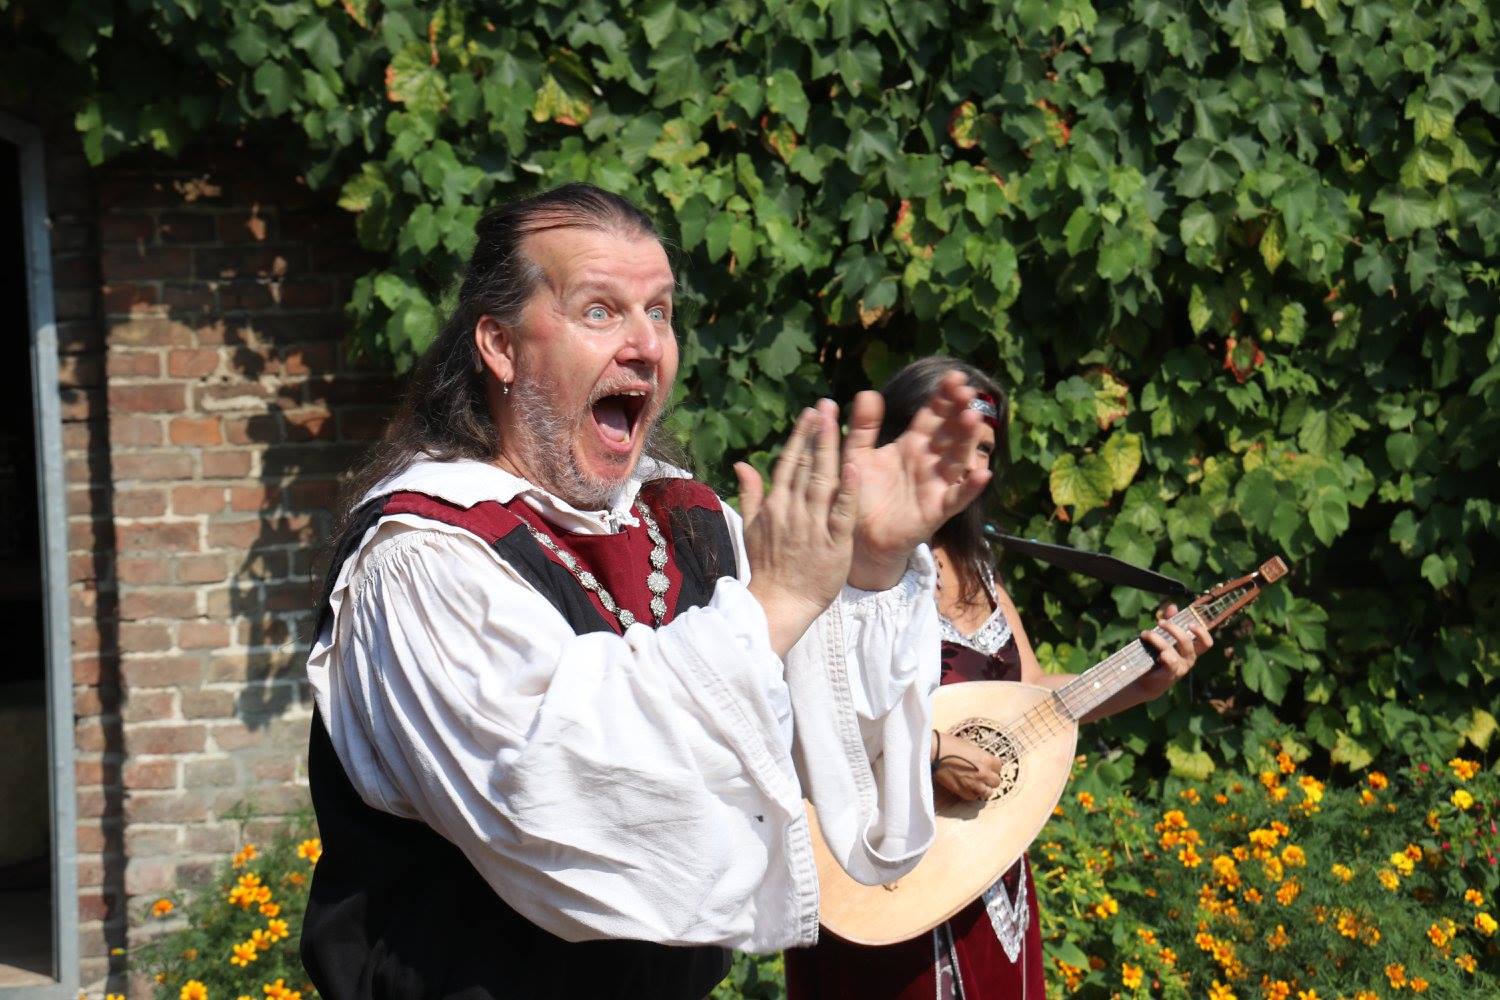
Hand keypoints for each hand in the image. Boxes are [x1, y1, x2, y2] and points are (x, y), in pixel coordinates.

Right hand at [736, 400, 858, 656]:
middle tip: (826, 404)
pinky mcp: (834, 543)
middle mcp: (793, 510)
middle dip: (817, 433)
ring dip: (831, 450)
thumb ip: (750, 493)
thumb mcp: (751, 527)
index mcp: (775, 505)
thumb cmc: (767, 567)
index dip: (801, 435)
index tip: (810, 412)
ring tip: (839, 421)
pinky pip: (842, 513)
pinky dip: (848, 491)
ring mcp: (813, 526)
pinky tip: (854, 467)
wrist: (778, 604)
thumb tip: (742, 463)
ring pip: (824, 481)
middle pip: (807, 465)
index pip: (790, 462)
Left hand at [842, 372, 992, 589]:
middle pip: (950, 431)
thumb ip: (862, 427)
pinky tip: (982, 473)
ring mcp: (936, 484)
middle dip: (959, 411)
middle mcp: (929, 461)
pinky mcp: (936, 510)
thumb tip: (867, 393)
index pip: (933, 415)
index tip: (954, 377)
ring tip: (973, 418)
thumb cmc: (860, 492)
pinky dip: (970, 487)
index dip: (944, 397)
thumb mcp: (857, 454)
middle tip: (967, 391)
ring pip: (957, 458)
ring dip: (967, 440)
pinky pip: (957, 497)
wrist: (857, 534)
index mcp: (912, 444)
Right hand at [932, 731, 1003, 801]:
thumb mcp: (970, 747)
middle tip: (982, 775)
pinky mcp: (963, 792)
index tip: (987, 766)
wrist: (935, 752)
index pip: (999, 767)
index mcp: (987, 760)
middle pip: (996, 781)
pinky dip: (972, 794)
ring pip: (988, 792)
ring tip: (977, 784)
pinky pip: (974, 797)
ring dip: (984, 788)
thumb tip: (980, 761)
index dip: (993, 766)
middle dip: (990, 778)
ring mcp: (974, 784)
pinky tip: (968, 788)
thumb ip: (979, 756)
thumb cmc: (950, 744)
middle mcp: (984, 774)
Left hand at [1132, 604, 1213, 701]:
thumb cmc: (1157, 656)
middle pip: (1186, 642)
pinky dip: (1163, 654)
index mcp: (1191, 650)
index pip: (1206, 643)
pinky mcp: (1169, 676)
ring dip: (1158, 640)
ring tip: (1145, 634)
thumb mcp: (1165, 638)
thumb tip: (1173, 606)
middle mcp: (1188, 660)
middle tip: (1160, 622)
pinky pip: (1170, 663)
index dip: (1202, 632)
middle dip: (1173, 629)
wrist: (1147, 681)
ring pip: (1172, 651)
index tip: (1190, 623)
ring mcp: (1179, 669)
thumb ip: (1170, 622)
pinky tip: (1154, 650)